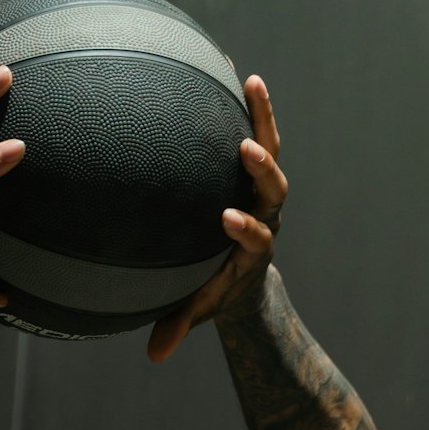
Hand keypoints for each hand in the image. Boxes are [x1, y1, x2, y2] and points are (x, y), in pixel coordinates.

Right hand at [147, 76, 287, 361]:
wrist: (241, 273)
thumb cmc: (211, 290)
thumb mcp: (195, 308)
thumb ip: (178, 327)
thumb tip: (154, 356)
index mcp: (252, 250)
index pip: (254, 238)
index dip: (246, 229)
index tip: (227, 220)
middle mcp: (266, 215)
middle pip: (274, 189)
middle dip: (263, 172)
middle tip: (246, 152)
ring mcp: (263, 189)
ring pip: (272, 152)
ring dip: (264, 120)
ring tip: (252, 84)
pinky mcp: (256, 169)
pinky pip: (257, 131)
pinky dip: (251, 106)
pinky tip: (237, 73)